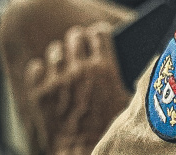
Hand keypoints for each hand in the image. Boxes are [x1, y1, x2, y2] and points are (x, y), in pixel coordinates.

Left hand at [25, 21, 131, 154]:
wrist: (82, 154)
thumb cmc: (109, 132)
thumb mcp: (128, 102)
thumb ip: (128, 78)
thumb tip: (140, 66)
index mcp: (104, 68)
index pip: (99, 33)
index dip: (99, 35)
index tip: (98, 38)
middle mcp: (79, 69)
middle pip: (76, 37)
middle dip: (79, 41)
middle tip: (80, 48)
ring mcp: (57, 80)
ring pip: (55, 51)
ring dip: (60, 56)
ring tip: (64, 64)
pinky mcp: (39, 93)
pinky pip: (36, 67)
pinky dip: (41, 71)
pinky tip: (48, 77)